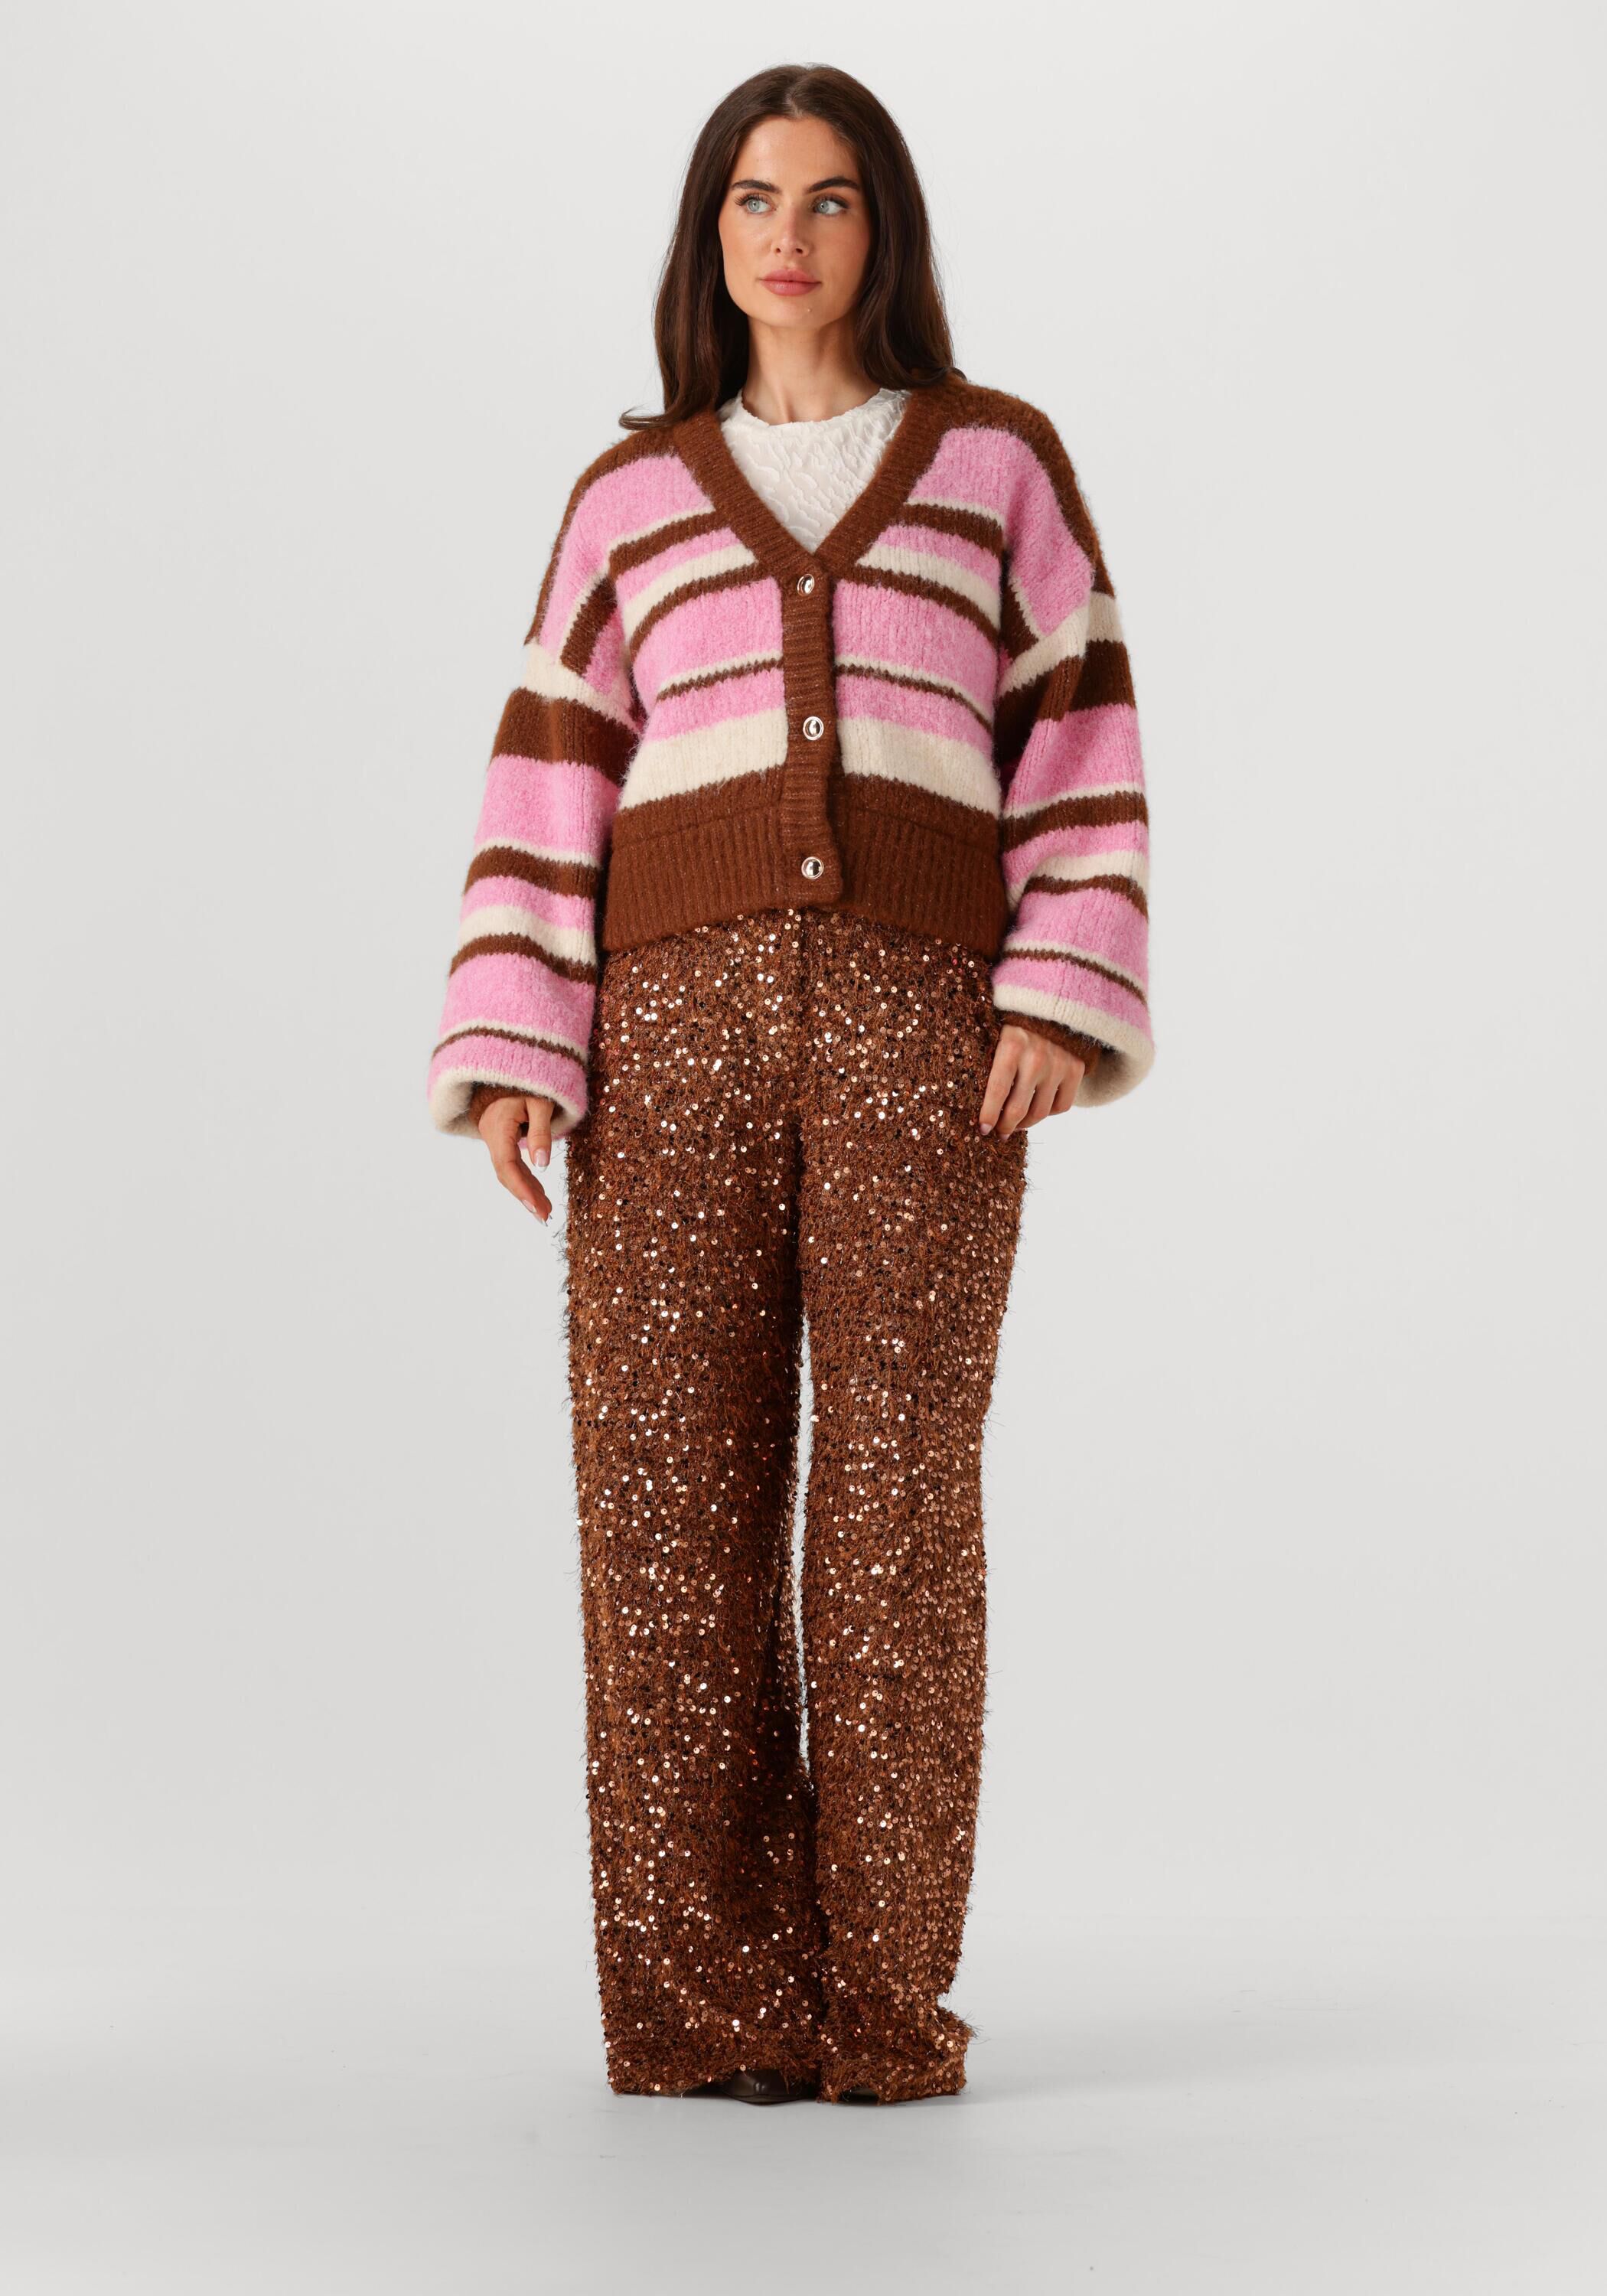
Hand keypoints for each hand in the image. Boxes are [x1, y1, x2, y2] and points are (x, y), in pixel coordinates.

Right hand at [476, 1093, 556, 1222]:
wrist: (507, 1070)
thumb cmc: (527, 1080)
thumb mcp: (540, 1101)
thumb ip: (540, 1132)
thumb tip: (542, 1165)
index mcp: (498, 1126)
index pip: (506, 1164)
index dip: (520, 1187)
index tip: (536, 1207)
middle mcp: (492, 1137)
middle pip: (506, 1173)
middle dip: (525, 1196)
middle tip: (545, 1218)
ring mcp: (494, 1140)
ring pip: (508, 1172)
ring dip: (526, 1191)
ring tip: (546, 1212)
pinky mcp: (501, 1141)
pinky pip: (512, 1165)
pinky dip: (525, 1180)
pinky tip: (539, 1195)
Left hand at [979, 1025, 1085, 1139]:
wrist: (1054, 1003)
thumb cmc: (1016, 1025)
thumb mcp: (998, 1035)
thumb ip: (989, 1063)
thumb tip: (973, 1101)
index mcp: (1011, 1047)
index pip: (997, 1091)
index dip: (988, 1115)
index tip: (982, 1128)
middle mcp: (1037, 1058)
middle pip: (1019, 1109)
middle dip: (1006, 1126)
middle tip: (1000, 1132)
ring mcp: (1059, 1065)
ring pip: (1041, 1113)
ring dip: (1025, 1124)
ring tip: (1016, 1124)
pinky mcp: (1076, 1069)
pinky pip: (1061, 1106)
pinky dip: (1048, 1113)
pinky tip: (1037, 1108)